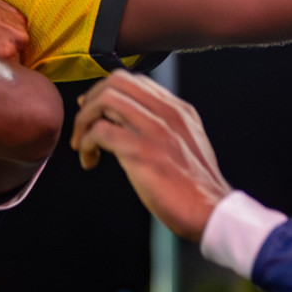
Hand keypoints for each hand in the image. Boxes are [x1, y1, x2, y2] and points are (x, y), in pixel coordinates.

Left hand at [70, 70, 232, 239]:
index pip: (135, 80)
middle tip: (83, 123)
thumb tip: (127, 121)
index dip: (107, 91)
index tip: (94, 108)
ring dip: (83, 120)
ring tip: (82, 143)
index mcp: (178, 110)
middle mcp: (167, 113)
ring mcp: (154, 130)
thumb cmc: (194, 185)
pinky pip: (100, 131)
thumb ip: (163, 126)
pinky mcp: (140, 151)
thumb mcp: (185, 142)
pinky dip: (86, 144)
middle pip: (116, 82)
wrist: (209, 211)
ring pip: (105, 100)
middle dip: (90, 100)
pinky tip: (90, 160)